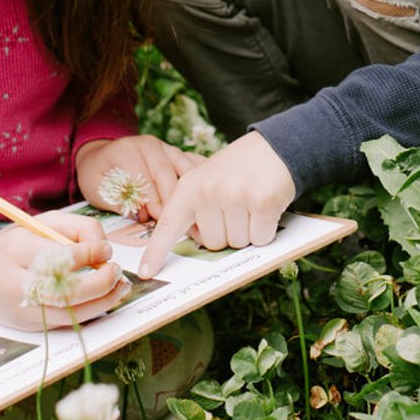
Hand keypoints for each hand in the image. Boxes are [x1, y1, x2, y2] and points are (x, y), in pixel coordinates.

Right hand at [0, 212, 124, 329]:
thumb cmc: (15, 245)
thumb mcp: (40, 224)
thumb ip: (76, 228)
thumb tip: (105, 249)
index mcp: (15, 250)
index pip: (56, 256)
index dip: (88, 254)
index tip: (105, 248)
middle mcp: (15, 283)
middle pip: (64, 291)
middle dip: (99, 282)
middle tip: (116, 270)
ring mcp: (22, 310)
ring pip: (69, 313)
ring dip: (103, 301)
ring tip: (120, 286)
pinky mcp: (30, 326)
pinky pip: (67, 322)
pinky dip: (92, 311)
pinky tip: (106, 298)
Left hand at [76, 135, 204, 218]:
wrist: (101, 155)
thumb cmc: (98, 175)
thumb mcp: (97, 189)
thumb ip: (117, 200)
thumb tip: (142, 215)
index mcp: (127, 151)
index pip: (145, 178)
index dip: (152, 202)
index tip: (159, 222)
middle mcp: (151, 146)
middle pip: (168, 174)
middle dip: (174, 201)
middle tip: (183, 226)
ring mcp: (168, 148)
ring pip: (186, 169)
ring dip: (193, 193)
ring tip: (199, 217)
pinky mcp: (179, 153)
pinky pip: (196, 164)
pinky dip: (203, 180)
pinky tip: (211, 197)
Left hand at [137, 132, 295, 277]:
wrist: (274, 146)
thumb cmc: (238, 170)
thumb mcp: (206, 180)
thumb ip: (195, 209)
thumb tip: (196, 244)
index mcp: (189, 187)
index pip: (168, 226)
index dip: (156, 252)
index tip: (145, 273)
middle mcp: (208, 191)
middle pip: (213, 244)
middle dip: (227, 233)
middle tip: (236, 207)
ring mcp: (235, 196)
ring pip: (237, 244)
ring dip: (247, 232)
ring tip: (250, 204)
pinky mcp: (262, 202)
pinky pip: (260, 239)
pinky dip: (266, 230)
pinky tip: (265, 208)